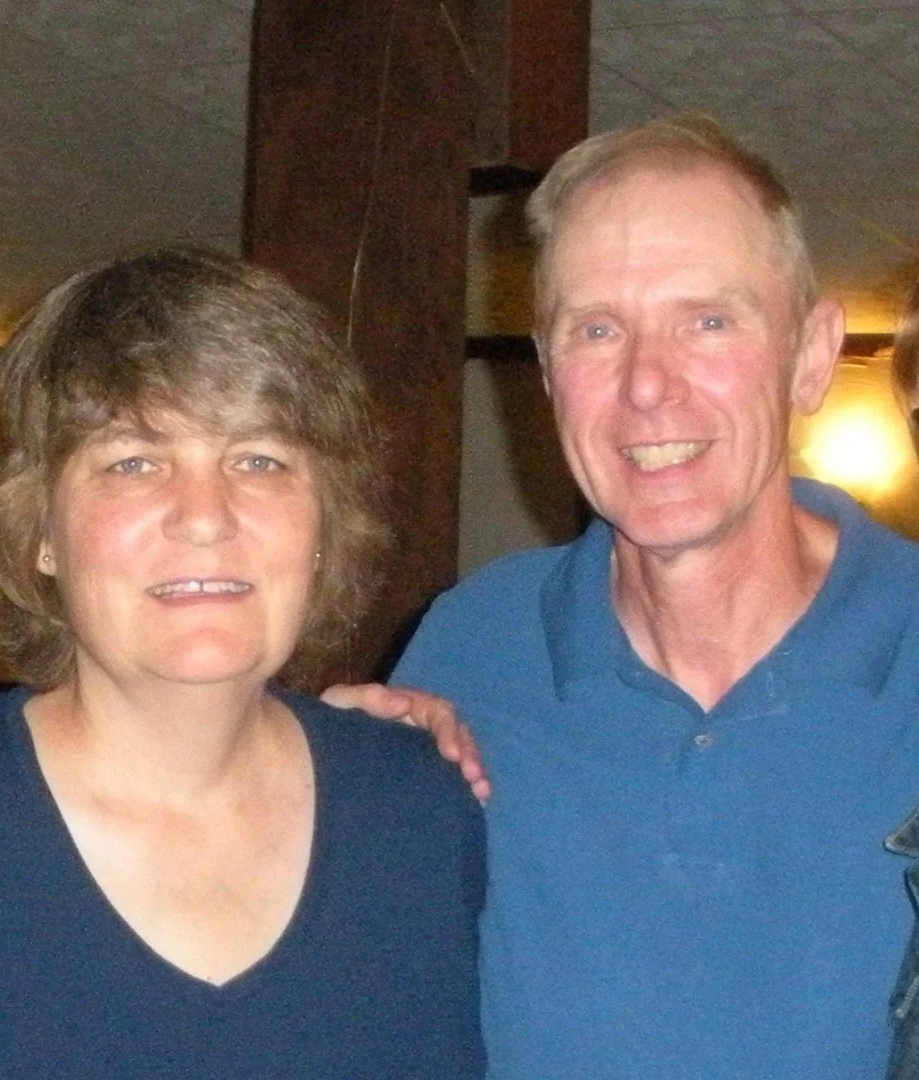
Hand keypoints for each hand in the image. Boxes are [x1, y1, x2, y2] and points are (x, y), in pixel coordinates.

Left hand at [320, 683, 490, 803]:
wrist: (311, 759)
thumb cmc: (328, 727)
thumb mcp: (340, 704)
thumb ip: (367, 698)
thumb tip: (405, 704)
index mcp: (409, 709)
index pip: (440, 713)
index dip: (450, 731)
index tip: (452, 755)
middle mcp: (423, 730)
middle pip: (458, 737)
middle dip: (470, 756)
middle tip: (473, 779)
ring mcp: (424, 755)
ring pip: (460, 759)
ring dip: (474, 774)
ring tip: (481, 793)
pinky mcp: (423, 779)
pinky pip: (450, 782)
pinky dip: (465, 792)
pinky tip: (474, 806)